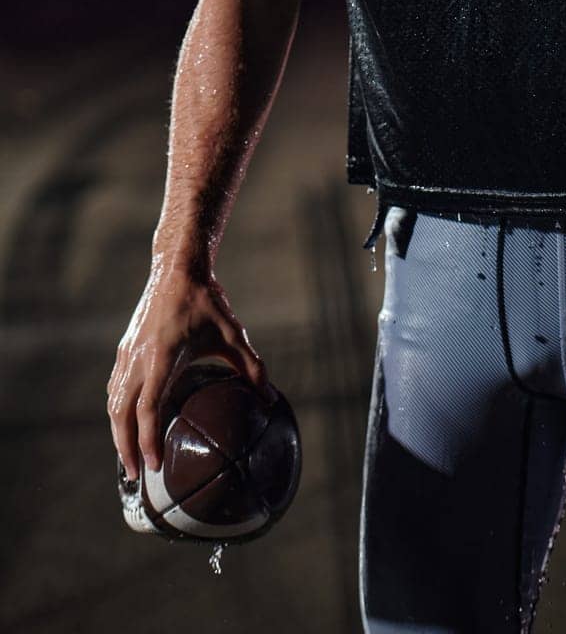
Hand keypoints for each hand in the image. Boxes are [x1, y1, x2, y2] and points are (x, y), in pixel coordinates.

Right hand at [107, 257, 271, 483]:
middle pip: (121, 413)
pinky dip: (117, 410)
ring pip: (114, 402)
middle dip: (124, 448)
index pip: (147, 409)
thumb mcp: (232, 334)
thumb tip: (271, 399)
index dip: (146, 441)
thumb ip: (252, 367)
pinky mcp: (125, 348)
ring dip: (117, 432)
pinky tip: (126, 422)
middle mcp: (138, 359)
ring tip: (128, 457)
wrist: (177, 268)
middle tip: (134, 476)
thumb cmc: (207, 301)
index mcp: (161, 357)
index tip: (153, 467)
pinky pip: (115, 387)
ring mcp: (127, 354)